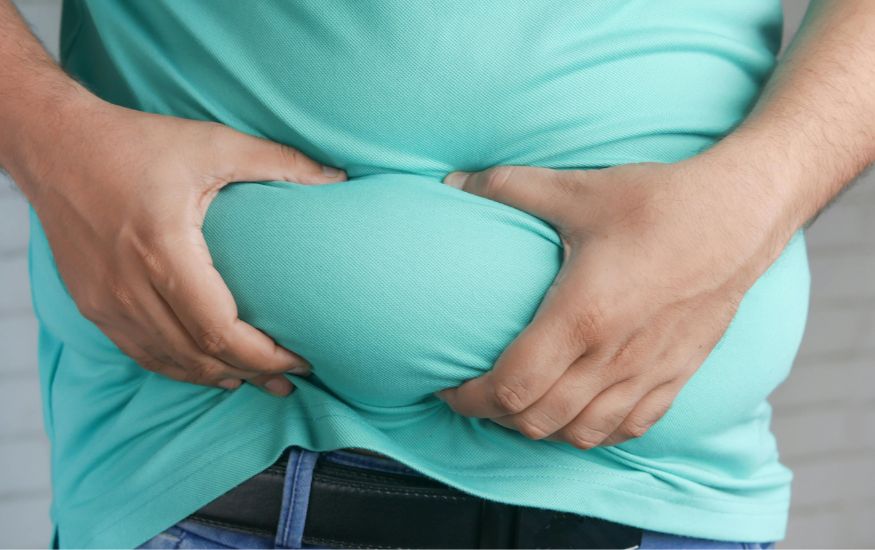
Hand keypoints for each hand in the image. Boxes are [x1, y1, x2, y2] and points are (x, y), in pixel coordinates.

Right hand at [11, 94, 346, 394]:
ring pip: (169, 362)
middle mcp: (129, 285)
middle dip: (251, 374)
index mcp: (163, 248)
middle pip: (198, 355)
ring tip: (256, 382)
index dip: (264, 356)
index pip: (220, 330)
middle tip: (289, 381)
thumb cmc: (135, 142)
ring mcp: (105, 301)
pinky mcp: (92, 304)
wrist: (54, 145)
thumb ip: (279, 161)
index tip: (301, 359)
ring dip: (216, 377)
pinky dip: (178, 368)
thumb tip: (337, 178)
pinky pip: (140, 353)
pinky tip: (207, 370)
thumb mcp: (212, 143)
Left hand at [435, 159, 787, 447]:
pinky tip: (578, 412)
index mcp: (582, 316)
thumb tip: (452, 183)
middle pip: (537, 421)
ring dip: (540, 429)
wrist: (740, 215)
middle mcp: (613, 357)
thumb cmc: (658, 203)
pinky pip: (629, 429)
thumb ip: (508, 188)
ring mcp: (648, 373)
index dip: (470, 398)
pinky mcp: (677, 376)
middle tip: (478, 394)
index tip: (449, 387)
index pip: (511, 386)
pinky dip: (593, 432)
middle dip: (495, 417)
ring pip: (580, 434)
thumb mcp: (577, 189)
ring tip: (521, 405)